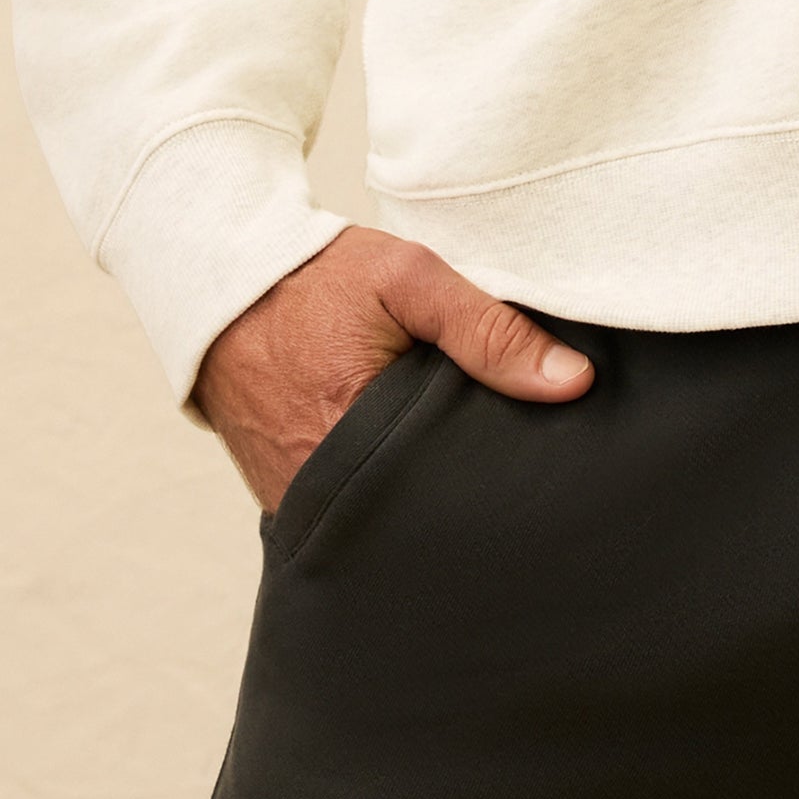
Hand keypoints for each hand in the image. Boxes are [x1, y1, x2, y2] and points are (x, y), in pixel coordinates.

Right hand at [193, 224, 593, 510]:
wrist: (225, 287)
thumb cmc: (317, 279)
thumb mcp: (408, 280)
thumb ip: (488, 328)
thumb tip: (573, 382)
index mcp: (354, 439)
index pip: (451, 488)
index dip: (494, 478)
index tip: (534, 463)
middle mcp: (321, 491)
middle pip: (421, 514)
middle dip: (462, 496)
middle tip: (508, 476)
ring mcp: (299, 505)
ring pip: (387, 519)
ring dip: (421, 496)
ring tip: (465, 473)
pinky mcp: (289, 505)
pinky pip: (351, 515)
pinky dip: (383, 493)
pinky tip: (413, 467)